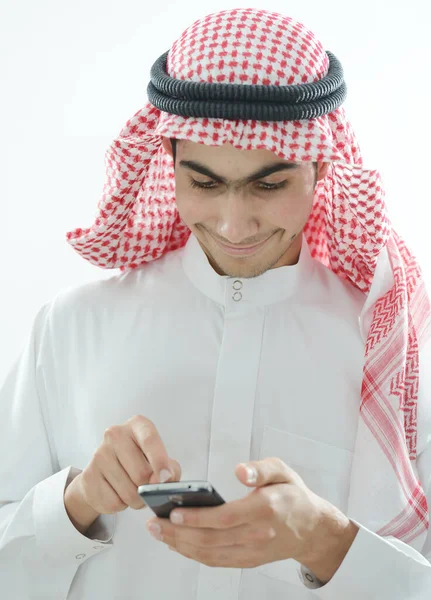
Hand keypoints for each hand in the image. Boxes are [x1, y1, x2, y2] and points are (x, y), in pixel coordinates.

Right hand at [65, 415, 180, 524]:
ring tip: (134, 491)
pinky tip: (118, 494)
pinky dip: (121, 505)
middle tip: (148, 489)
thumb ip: (170, 468)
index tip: (166, 478)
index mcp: (137, 425)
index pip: (149, 440)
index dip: (160, 461)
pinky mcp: (88, 476)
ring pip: (128, 492)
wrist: (106, 472)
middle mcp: (115, 435)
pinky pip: (113, 502)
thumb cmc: (139, 462)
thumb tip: (165, 480)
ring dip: (136, 500)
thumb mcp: (160, 459)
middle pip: (140, 473)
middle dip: (149, 489)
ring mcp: (99, 454)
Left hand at [146, 458, 357, 580]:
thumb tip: (240, 471)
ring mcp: (252, 552)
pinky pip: (216, 561)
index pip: (225, 517)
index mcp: (265, 509)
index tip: (174, 512)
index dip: (197, 518)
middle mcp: (257, 535)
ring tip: (159, 533)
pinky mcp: (248, 560)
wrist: (312, 528)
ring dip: (180, 545)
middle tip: (153, 524)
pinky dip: (194, 554)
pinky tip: (178, 544)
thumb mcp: (283, 471)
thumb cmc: (293, 495)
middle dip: (178, 533)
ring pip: (210, 554)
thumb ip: (261, 469)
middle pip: (211, 539)